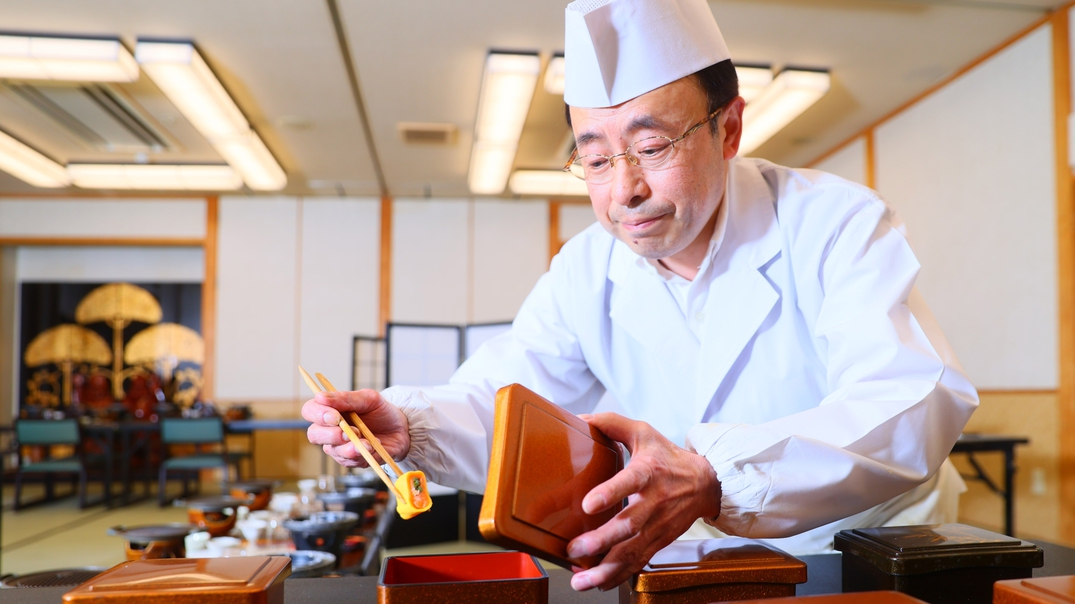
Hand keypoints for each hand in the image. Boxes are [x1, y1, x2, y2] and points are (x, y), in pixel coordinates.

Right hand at [302, 389, 409, 467]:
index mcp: (330, 410)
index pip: (310, 411)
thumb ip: (346, 398)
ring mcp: (338, 446)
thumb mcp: (368, 398)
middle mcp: (330, 429)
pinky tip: (372, 447)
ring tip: (367, 442)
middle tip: (349, 432)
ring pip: (331, 450)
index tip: (334, 416)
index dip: (318, 414)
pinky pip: (348, 461)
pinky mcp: (350, 460)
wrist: (401, 430)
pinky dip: (361, 454)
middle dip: (331, 434)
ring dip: (349, 446)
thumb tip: (320, 396)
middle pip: (314, 434)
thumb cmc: (381, 412)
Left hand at [566, 413, 720, 590]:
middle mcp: (654, 502)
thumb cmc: (668, 458)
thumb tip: (580, 420)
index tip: (588, 503)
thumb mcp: (643, 433)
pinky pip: (636, 563)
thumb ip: (611, 423)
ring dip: (604, 568)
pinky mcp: (657, 542)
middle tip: (575, 549)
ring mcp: (657, 526)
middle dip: (601, 540)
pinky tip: (594, 582)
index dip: (610, 492)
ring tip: (580, 579)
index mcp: (649, 472)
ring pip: (631, 551)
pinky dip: (615, 576)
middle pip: (628, 525)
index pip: (630, 481)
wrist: (706, 484)